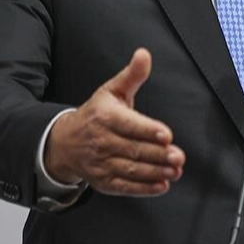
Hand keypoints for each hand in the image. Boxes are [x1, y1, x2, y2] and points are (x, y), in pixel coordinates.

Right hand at [44, 48, 185, 195]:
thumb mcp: (111, 90)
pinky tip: (162, 186)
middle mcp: (101, 141)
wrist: (65, 142)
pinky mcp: (103, 181)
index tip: (166, 135)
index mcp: (105, 117)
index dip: (148, 130)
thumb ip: (132, 75)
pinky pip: (124, 187)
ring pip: (130, 170)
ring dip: (154, 172)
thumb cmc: (96, 113)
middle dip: (157, 155)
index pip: (128, 125)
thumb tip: (144, 54)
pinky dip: (143, 189)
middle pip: (132, 150)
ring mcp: (101, 163)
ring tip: (175, 171)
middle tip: (178, 157)